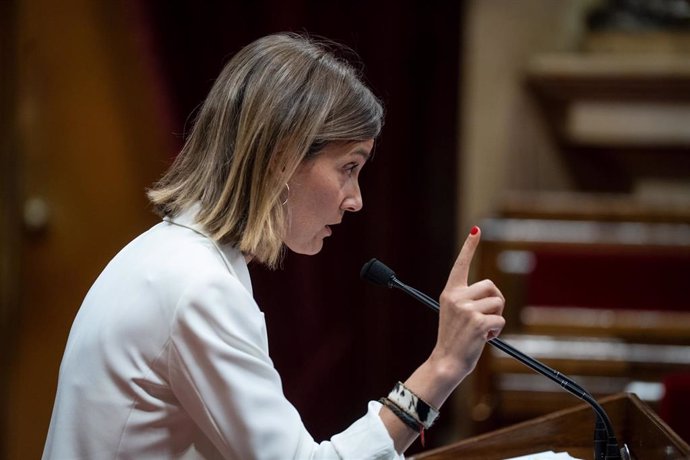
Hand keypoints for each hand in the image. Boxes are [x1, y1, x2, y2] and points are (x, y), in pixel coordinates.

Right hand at [430, 226, 504, 382]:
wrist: (446, 362)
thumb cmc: (454, 339)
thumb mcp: (455, 313)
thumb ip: (468, 300)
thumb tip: (493, 294)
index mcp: (449, 293)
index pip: (461, 264)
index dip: (469, 246)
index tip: (477, 229)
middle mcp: (456, 297)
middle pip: (491, 285)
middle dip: (495, 300)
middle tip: (486, 317)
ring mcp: (466, 309)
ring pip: (498, 302)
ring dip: (497, 317)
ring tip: (483, 329)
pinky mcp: (478, 322)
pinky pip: (500, 319)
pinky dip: (497, 330)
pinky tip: (484, 338)